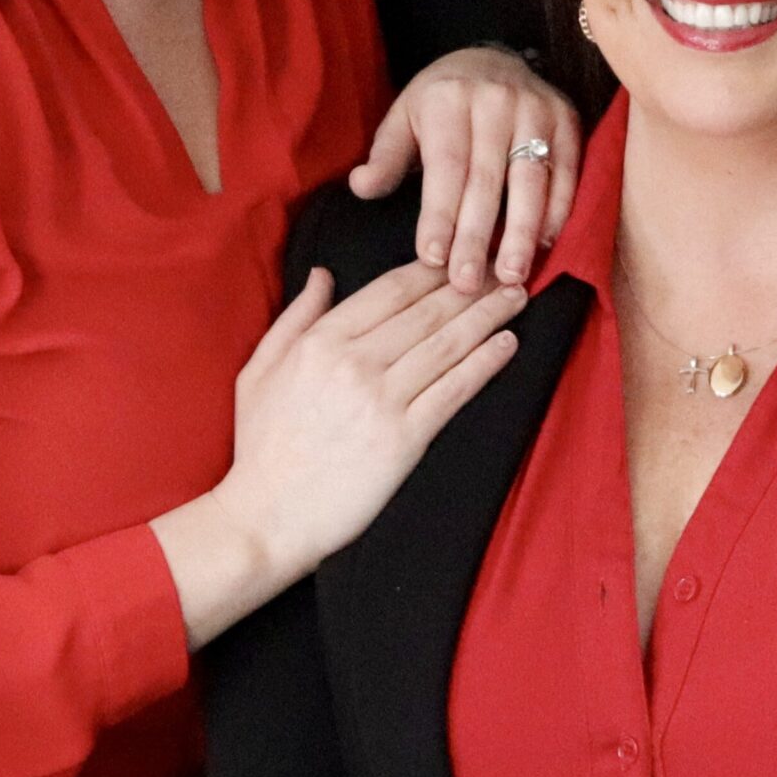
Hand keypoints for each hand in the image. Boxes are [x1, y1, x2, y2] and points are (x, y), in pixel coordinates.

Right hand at [154, 260, 524, 645]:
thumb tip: (323, 275)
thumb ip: (295, 316)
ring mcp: (381, 401)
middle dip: (473, 287)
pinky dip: (484, 364)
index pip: (391, 290)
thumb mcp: (260, 369)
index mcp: (321, 341)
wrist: (266, 518)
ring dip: (488, 317)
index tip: (461, 257)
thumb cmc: (262, 447)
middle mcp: (354, 363)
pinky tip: (506, 345)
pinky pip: (453, 391)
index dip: (433, 270)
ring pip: (447, 345)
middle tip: (507, 270)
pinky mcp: (404, 439)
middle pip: (427, 312)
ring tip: (516, 298)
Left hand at [353, 48, 582, 292]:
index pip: (446, 166)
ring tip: (512, 275)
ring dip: (522, 232)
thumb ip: (386, 156)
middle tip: (468, 283)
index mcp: (447, 99)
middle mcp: (495, 100)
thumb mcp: (403, 118)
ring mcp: (536, 108)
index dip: (440, 214)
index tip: (432, 258)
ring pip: (531, 179)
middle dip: (477, 236)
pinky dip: (557, 211)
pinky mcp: (567, 119)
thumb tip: (361, 188)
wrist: (492, 59)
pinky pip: (566, 172)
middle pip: (487, 179)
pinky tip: (543, 244)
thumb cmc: (440, 102)